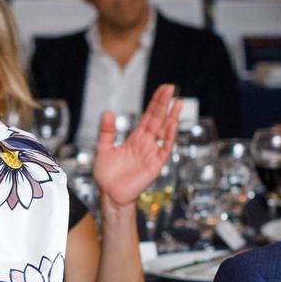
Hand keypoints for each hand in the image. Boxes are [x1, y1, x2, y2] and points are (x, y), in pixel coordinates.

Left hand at [93, 84, 181, 207]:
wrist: (109, 194)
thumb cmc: (106, 174)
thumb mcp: (103, 149)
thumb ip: (106, 132)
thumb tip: (107, 112)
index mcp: (135, 138)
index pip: (148, 116)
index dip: (155, 103)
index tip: (163, 89)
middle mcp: (146, 143)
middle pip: (157, 119)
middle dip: (164, 104)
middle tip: (171, 87)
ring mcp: (152, 152)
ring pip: (164, 131)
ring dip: (171, 117)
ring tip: (178, 102)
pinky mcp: (155, 164)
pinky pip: (164, 148)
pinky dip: (168, 136)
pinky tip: (171, 123)